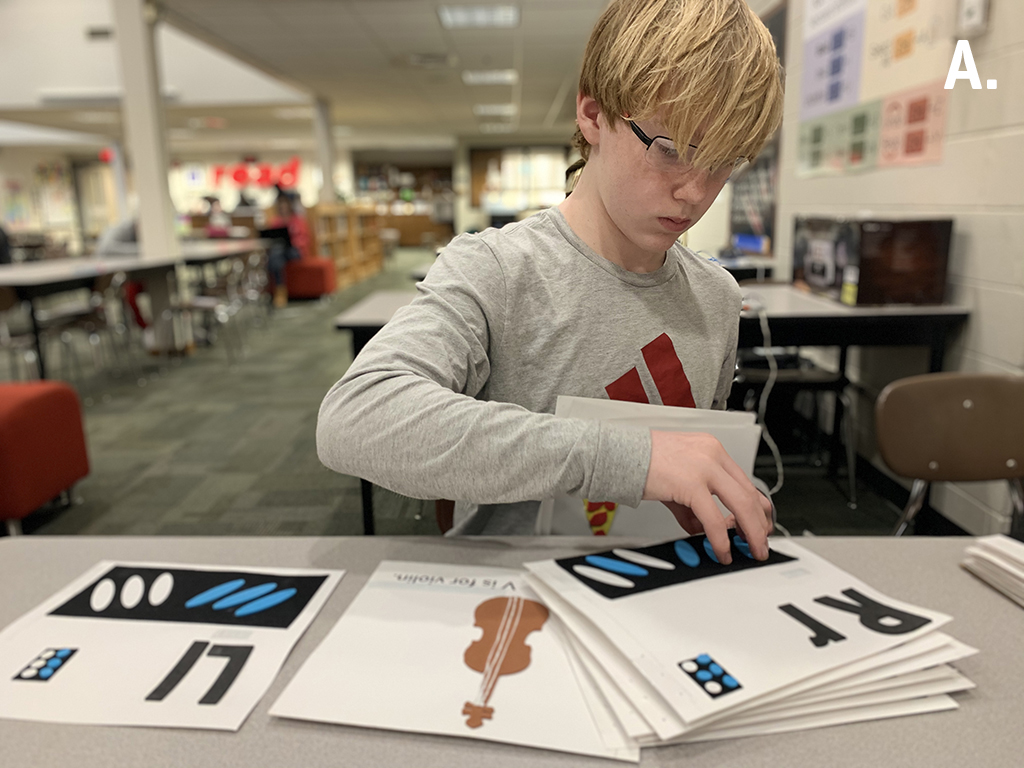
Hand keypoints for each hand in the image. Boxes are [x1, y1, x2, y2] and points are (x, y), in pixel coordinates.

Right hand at [643, 431, 772, 563]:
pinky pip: (714, 519)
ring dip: (751, 533)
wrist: (617, 453)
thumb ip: (692, 503)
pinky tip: (721, 550)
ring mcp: (704, 467)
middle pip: (749, 493)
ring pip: (741, 505)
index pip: (745, 481)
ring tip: (752, 550)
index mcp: (711, 449)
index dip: (757, 507)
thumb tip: (701, 526)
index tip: (761, 523)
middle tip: (761, 543)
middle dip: (759, 523)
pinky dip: (721, 539)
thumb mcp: (675, 478)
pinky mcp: (691, 483)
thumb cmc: (641, 461)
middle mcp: (712, 454)